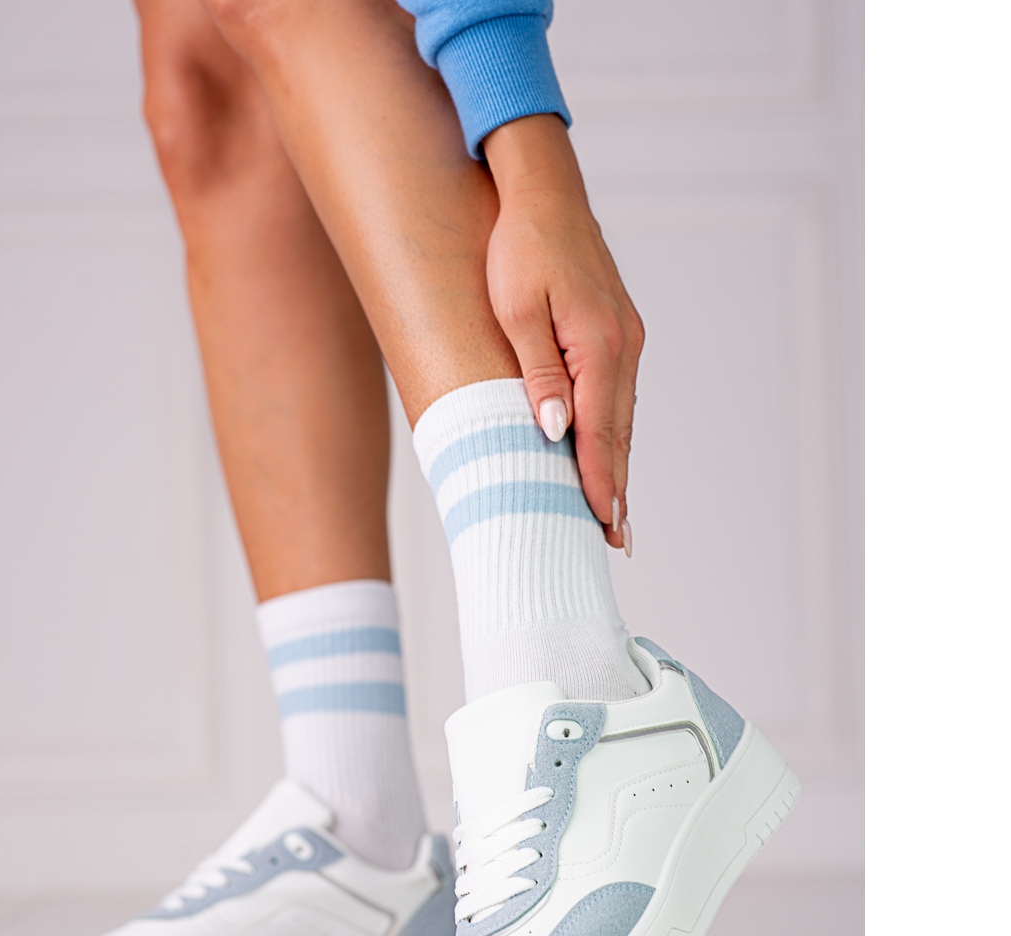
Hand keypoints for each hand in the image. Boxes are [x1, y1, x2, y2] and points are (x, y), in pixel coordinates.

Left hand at [483, 116, 642, 552]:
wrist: (543, 190)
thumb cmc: (519, 247)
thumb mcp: (517, 311)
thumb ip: (539, 374)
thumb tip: (555, 431)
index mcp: (598, 346)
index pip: (599, 432)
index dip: (598, 483)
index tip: (603, 526)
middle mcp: (622, 346)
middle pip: (619, 433)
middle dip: (614, 487)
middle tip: (615, 539)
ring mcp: (625, 338)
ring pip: (622, 416)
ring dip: (616, 463)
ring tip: (612, 511)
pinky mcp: (618, 330)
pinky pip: (618, 394)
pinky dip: (614, 430)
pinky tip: (606, 451)